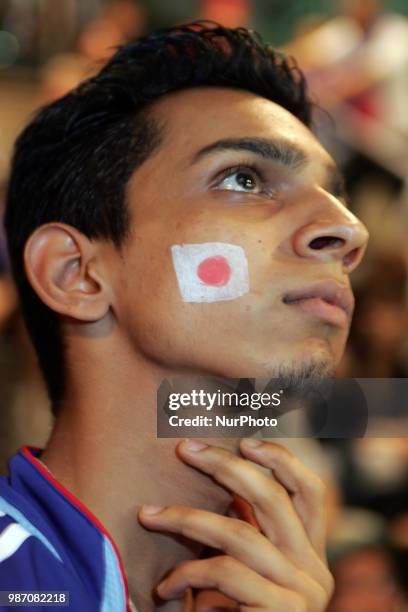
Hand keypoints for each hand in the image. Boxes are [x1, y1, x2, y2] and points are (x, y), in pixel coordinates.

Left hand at [138, 439, 333, 610]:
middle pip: (273, 498)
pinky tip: (165, 587)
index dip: (281, 459)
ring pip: (239, 532)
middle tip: (185, 448)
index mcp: (311, 553)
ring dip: (185, 518)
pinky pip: (223, 574)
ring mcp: (299, 592)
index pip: (310, 491)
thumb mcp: (254, 571)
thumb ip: (249, 532)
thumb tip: (223, 481)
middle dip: (225, 466)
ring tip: (148, 514)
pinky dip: (186, 574)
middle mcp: (314, 569)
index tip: (244, 439)